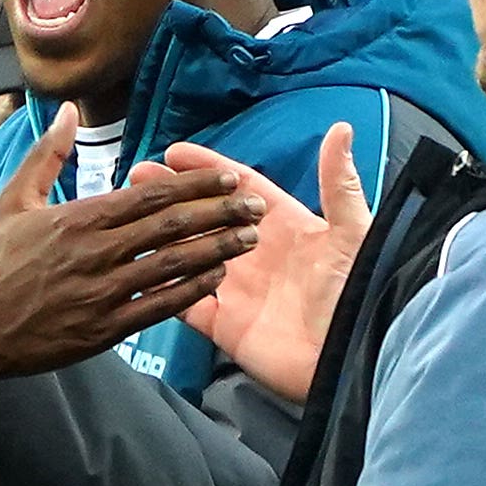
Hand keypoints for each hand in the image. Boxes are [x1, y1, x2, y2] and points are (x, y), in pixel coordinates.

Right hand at [0, 107, 258, 380]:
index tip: (230, 177)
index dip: (195, 184)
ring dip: (215, 249)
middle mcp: (95, 252)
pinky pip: (157, 307)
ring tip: (248, 239)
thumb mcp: (13, 200)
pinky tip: (216, 280)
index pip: (150, 195)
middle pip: (171, 226)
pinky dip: (190, 292)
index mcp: (78, 218)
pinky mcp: (103, 329)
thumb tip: (70, 109)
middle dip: (220, 212)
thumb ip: (47, 153)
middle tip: (256, 205)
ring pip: (171, 265)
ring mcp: (101, 292)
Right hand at [153, 121, 369, 405]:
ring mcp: (238, 291)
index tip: (174, 153)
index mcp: (285, 226)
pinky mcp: (225, 326)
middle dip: (172, 195)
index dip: (207, 168)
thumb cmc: (360, 292)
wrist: (354, 357)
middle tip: (137, 175)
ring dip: (160, 234)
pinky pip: (185, 302)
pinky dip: (164, 286)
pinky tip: (138, 266)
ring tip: (125, 215)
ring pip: (189, 255)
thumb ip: (339, 184)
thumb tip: (341, 128)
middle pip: (205, 217)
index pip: (238, 187)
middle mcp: (256, 255)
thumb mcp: (353, 232)